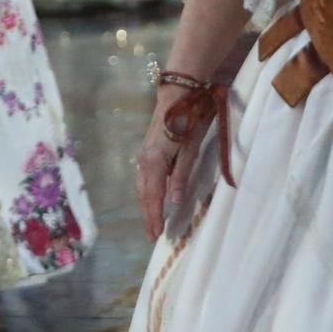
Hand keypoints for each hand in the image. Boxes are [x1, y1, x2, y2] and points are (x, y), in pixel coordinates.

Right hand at [133, 88, 201, 240]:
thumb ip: (181, 175)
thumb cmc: (190, 121)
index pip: (153, 195)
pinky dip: (147, 192)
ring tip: (151, 222)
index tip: (157, 235)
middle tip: (152, 236)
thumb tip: (174, 202)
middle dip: (148, 215)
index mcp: (155, 161)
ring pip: (142, 186)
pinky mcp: (147, 150)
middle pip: (144, 193)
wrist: (179, 95)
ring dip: (146, 205)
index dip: (155, 216)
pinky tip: (152, 199)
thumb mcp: (190, 150)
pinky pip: (144, 177)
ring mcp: (143, 154)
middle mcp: (144, 159)